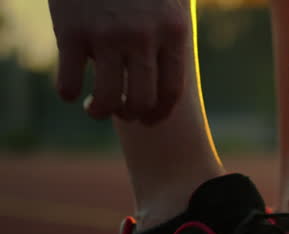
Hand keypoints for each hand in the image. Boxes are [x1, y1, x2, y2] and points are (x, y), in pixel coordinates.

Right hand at [47, 0, 188, 123]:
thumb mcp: (168, 3)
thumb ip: (170, 35)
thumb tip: (172, 72)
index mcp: (173, 32)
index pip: (170, 91)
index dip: (158, 114)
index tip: (147, 119)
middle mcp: (143, 37)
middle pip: (141, 100)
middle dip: (131, 114)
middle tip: (122, 111)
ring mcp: (107, 35)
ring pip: (108, 99)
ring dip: (100, 111)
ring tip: (95, 106)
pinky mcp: (71, 31)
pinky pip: (69, 82)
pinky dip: (68, 93)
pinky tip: (70, 89)